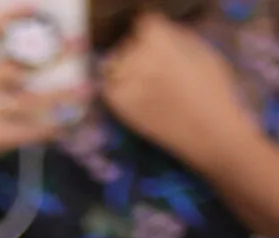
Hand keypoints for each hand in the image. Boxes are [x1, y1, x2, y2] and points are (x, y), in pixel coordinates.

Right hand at [0, 6, 83, 187]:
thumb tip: (8, 35)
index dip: (7, 17)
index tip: (33, 5)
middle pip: (18, 66)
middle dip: (52, 54)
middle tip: (78, 41)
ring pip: (31, 101)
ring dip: (62, 94)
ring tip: (86, 87)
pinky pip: (28, 132)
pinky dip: (50, 128)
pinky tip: (68, 123)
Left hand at [100, 13, 250, 168]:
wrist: (209, 131)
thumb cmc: (213, 88)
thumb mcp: (201, 49)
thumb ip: (175, 36)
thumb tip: (159, 30)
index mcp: (159, 39)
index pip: (143, 21)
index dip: (150, 30)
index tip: (156, 36)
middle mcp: (138, 58)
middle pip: (128, 43)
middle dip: (138, 48)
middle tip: (153, 61)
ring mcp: (126, 83)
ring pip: (114, 64)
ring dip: (125, 67)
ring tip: (142, 77)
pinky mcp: (121, 107)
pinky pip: (108, 89)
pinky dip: (117, 86)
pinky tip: (134, 91)